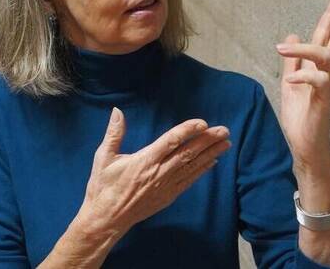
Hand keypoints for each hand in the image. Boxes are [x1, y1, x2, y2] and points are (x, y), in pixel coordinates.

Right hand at [74, 108, 231, 239]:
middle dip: (207, 141)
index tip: (202, 123)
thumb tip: (117, 111)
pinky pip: (189, 181)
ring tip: (225, 143)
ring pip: (192, 167)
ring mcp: (165, 186)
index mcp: (144, 161)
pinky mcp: (168, 196)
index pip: (170, 141)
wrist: (107, 219)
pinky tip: (212, 162)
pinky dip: (202, 170)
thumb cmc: (103, 187)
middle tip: (224, 130)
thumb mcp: (103, 157)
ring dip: (210, 154)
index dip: (187, 131)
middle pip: (188, 153)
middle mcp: (158, 173)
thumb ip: (114, 134)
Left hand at [275, 0, 329, 178]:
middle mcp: (328, 73)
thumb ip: (292, 60)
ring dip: (305, 47)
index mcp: (320, 67)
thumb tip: (292, 34)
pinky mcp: (323, 101)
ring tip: (282, 48)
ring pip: (326, 55)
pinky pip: (318, 80)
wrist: (305, 147)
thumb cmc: (301, 118)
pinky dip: (302, 76)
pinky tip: (290, 79)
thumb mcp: (290, 83)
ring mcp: (327, 86)